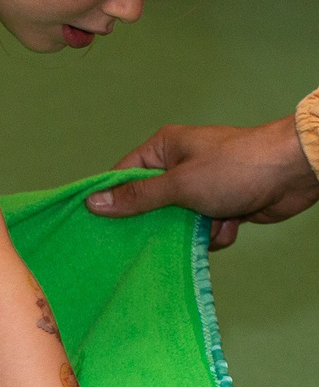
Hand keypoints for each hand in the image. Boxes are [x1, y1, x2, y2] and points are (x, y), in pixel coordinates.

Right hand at [87, 118, 318, 247]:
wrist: (294, 172)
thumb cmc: (234, 168)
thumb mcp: (179, 184)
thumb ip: (137, 197)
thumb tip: (92, 203)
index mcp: (164, 150)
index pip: (123, 176)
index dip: (112, 200)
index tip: (99, 225)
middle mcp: (180, 167)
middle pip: (150, 203)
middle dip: (160, 222)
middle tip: (155, 236)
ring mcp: (203, 187)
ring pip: (179, 221)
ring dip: (193, 230)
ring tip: (208, 224)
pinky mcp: (224, 205)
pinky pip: (205, 228)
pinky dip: (216, 232)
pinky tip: (230, 224)